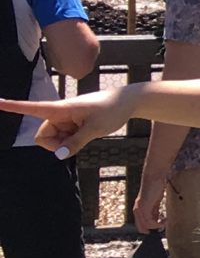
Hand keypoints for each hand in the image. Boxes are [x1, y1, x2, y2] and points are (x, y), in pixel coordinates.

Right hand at [0, 82, 138, 155]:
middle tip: (77, 141)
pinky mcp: (70, 124)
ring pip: (53, 140)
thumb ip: (76, 142)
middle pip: (42, 136)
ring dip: (65, 143)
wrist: (127, 102)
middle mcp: (58, 113)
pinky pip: (63, 139)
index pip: (31, 108)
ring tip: (85, 133)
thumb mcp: (95, 128)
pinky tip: (85, 133)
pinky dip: (71, 141)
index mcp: (60, 108)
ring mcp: (64, 120)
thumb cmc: (112, 110)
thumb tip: (58, 155)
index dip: (12, 106)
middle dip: (55, 144)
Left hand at [132, 175, 167, 232]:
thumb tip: (157, 219)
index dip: (149, 228)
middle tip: (162, 227)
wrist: (154, 176)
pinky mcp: (144, 207)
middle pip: (141, 228)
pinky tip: (165, 220)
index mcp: (138, 209)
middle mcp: (137, 210)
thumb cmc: (155, 186)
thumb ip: (154, 210)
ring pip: (146, 226)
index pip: (141, 225)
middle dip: (152, 230)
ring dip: (157, 226)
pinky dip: (158, 223)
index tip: (160, 227)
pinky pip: (149, 222)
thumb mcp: (155, 201)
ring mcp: (139, 209)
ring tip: (165, 222)